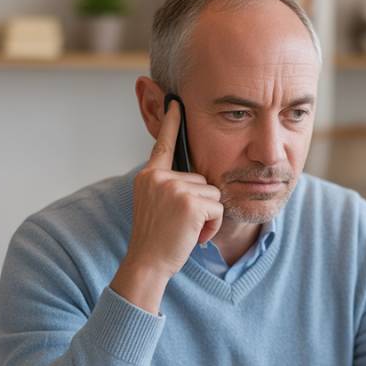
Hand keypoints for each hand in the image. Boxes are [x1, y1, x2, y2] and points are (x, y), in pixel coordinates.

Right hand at [110, 101, 222, 312]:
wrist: (147, 263)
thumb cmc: (156, 240)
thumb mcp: (155, 205)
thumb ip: (169, 186)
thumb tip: (197, 179)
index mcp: (149, 176)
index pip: (164, 144)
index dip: (171, 123)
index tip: (175, 101)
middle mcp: (158, 177)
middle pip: (202, 178)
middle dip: (202, 203)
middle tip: (182, 224)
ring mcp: (173, 188)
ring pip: (213, 193)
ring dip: (208, 215)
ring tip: (188, 230)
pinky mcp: (189, 202)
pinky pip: (218, 207)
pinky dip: (212, 224)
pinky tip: (196, 235)